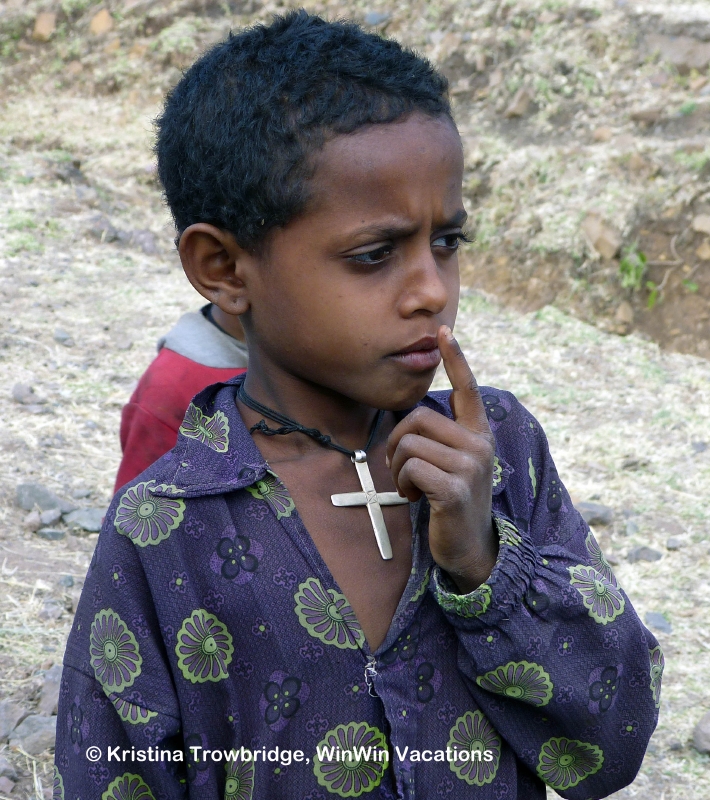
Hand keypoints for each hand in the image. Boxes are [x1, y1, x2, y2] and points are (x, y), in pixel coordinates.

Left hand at [386, 325, 497, 592]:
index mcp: (479, 434)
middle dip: (397, 441)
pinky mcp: (454, 490)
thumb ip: (447, 435)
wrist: (470, 547)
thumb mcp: (457, 462)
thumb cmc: (455, 500)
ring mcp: (469, 468)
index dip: (455, 358)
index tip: (442, 330)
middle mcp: (479, 446)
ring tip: (413, 486)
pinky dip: (403, 484)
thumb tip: (427, 408)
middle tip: (402, 466)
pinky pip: (410, 468)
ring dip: (399, 468)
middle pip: (417, 418)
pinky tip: (415, 498)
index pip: (467, 388)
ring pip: (409, 444)